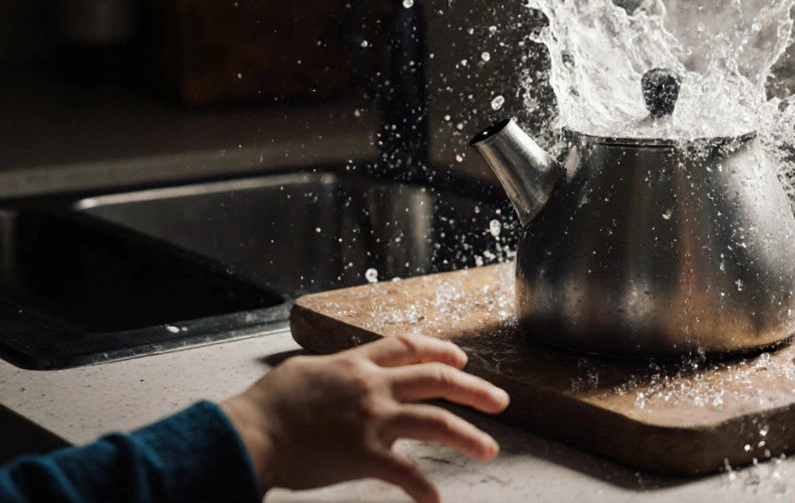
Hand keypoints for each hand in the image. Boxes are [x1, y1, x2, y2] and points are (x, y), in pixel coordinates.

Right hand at [220, 333, 509, 501]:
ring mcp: (372, 420)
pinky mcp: (365, 454)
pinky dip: (423, 488)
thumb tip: (340, 374)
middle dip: (474, 388)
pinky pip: (406, 472)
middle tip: (502, 400)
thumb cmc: (268, 406)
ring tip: (490, 449)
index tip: (460, 359)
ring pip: (435, 421)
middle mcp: (372, 386)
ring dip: (468, 436)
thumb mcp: (306, 372)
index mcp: (357, 364)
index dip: (440, 350)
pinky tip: (434, 500)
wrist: (252, 432)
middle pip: (436, 378)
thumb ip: (335, 373)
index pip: (409, 347)